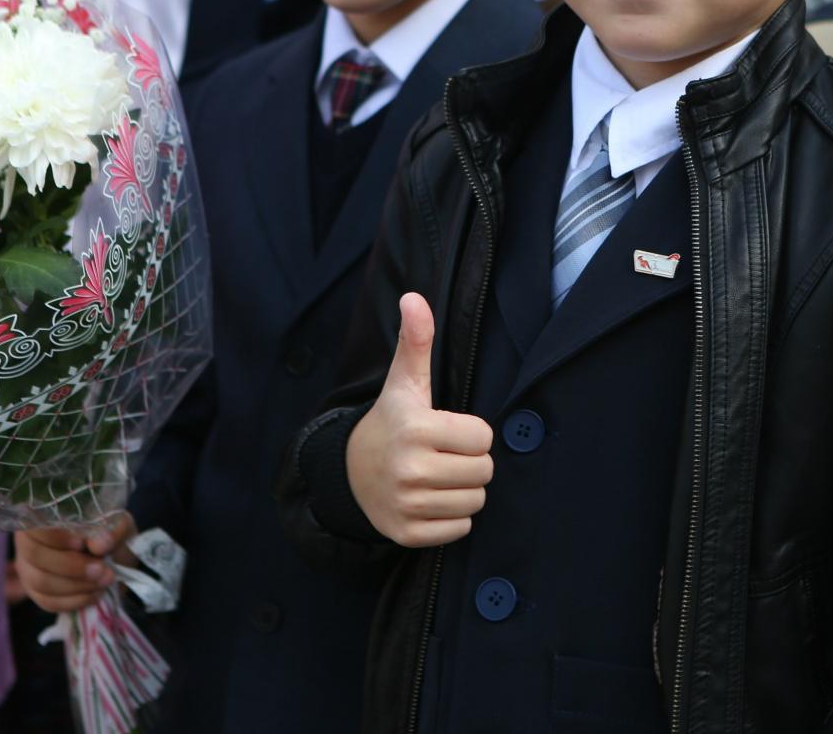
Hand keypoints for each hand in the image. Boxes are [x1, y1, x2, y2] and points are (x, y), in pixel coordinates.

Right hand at [13, 513, 136, 613]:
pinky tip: (95, 594)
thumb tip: (99, 545)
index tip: (83, 544)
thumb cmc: (111, 534)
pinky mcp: (37, 593)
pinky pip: (48, 602)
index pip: (35, 525)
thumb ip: (111, 531)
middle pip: (35, 555)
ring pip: (41, 581)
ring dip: (76, 585)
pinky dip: (74, 600)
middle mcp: (28, 541)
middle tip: (102, 570)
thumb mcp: (119, 525)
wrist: (116, 558)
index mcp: (43, 515)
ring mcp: (28, 569)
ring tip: (104, 581)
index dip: (57, 537)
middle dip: (71, 566)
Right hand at [345, 293, 494, 547]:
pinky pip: (460, 530)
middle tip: (445, 454)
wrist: (349, 472)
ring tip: (438, 476)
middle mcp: (410, 469)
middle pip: (484, 472)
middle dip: (471, 462)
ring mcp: (407, 505)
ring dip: (463, 491)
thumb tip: (414, 297)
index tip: (448, 430)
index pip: (483, 437)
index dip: (471, 433)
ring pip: (475, 502)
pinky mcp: (407, 534)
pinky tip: (430, 500)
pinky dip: (451, 518)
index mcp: (416, 428)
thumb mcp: (404, 382)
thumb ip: (416, 341)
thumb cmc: (391, 422)